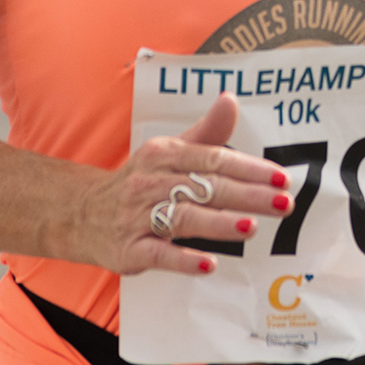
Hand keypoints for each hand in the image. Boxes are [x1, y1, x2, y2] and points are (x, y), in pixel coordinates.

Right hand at [69, 93, 290, 275]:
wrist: (82, 213)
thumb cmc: (141, 181)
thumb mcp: (169, 152)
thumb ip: (207, 133)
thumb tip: (231, 100)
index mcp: (164, 153)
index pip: (213, 158)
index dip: (248, 169)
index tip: (281, 178)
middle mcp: (151, 182)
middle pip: (205, 188)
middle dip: (247, 195)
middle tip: (282, 202)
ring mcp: (138, 217)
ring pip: (183, 218)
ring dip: (219, 223)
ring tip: (252, 227)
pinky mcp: (129, 250)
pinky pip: (158, 254)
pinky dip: (183, 259)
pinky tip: (209, 263)